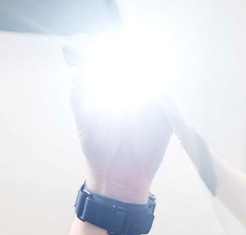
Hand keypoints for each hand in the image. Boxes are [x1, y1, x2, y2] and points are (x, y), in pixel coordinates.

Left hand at [66, 34, 172, 203]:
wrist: (116, 177)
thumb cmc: (97, 148)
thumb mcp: (85, 120)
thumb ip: (79, 96)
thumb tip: (74, 70)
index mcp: (117, 91)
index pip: (121, 66)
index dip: (119, 54)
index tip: (114, 45)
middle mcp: (136, 95)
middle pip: (143, 71)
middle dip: (140, 60)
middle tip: (133, 53)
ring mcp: (153, 106)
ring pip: (159, 84)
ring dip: (155, 75)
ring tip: (145, 71)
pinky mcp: (166, 120)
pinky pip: (170, 103)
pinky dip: (168, 95)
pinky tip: (159, 90)